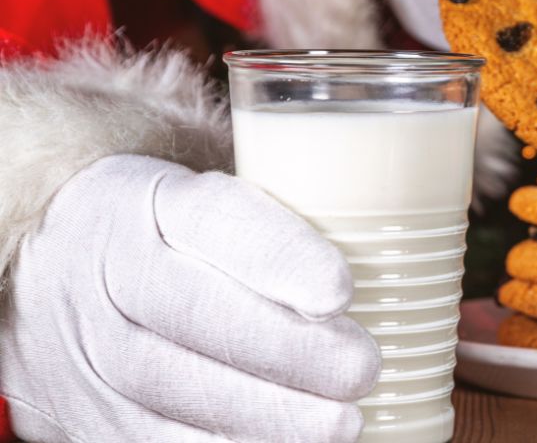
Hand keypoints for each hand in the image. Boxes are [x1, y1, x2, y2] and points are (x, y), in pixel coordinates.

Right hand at [0, 156, 378, 441]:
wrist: (49, 276)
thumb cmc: (164, 233)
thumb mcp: (203, 198)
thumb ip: (276, 217)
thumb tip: (405, 244)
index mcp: (148, 202)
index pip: (214, 218)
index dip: (280, 256)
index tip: (342, 289)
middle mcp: (112, 273)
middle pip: (199, 317)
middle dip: (291, 352)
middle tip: (363, 369)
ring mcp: (93, 352)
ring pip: (178, 393)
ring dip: (270, 419)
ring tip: (344, 426)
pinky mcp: (90, 418)